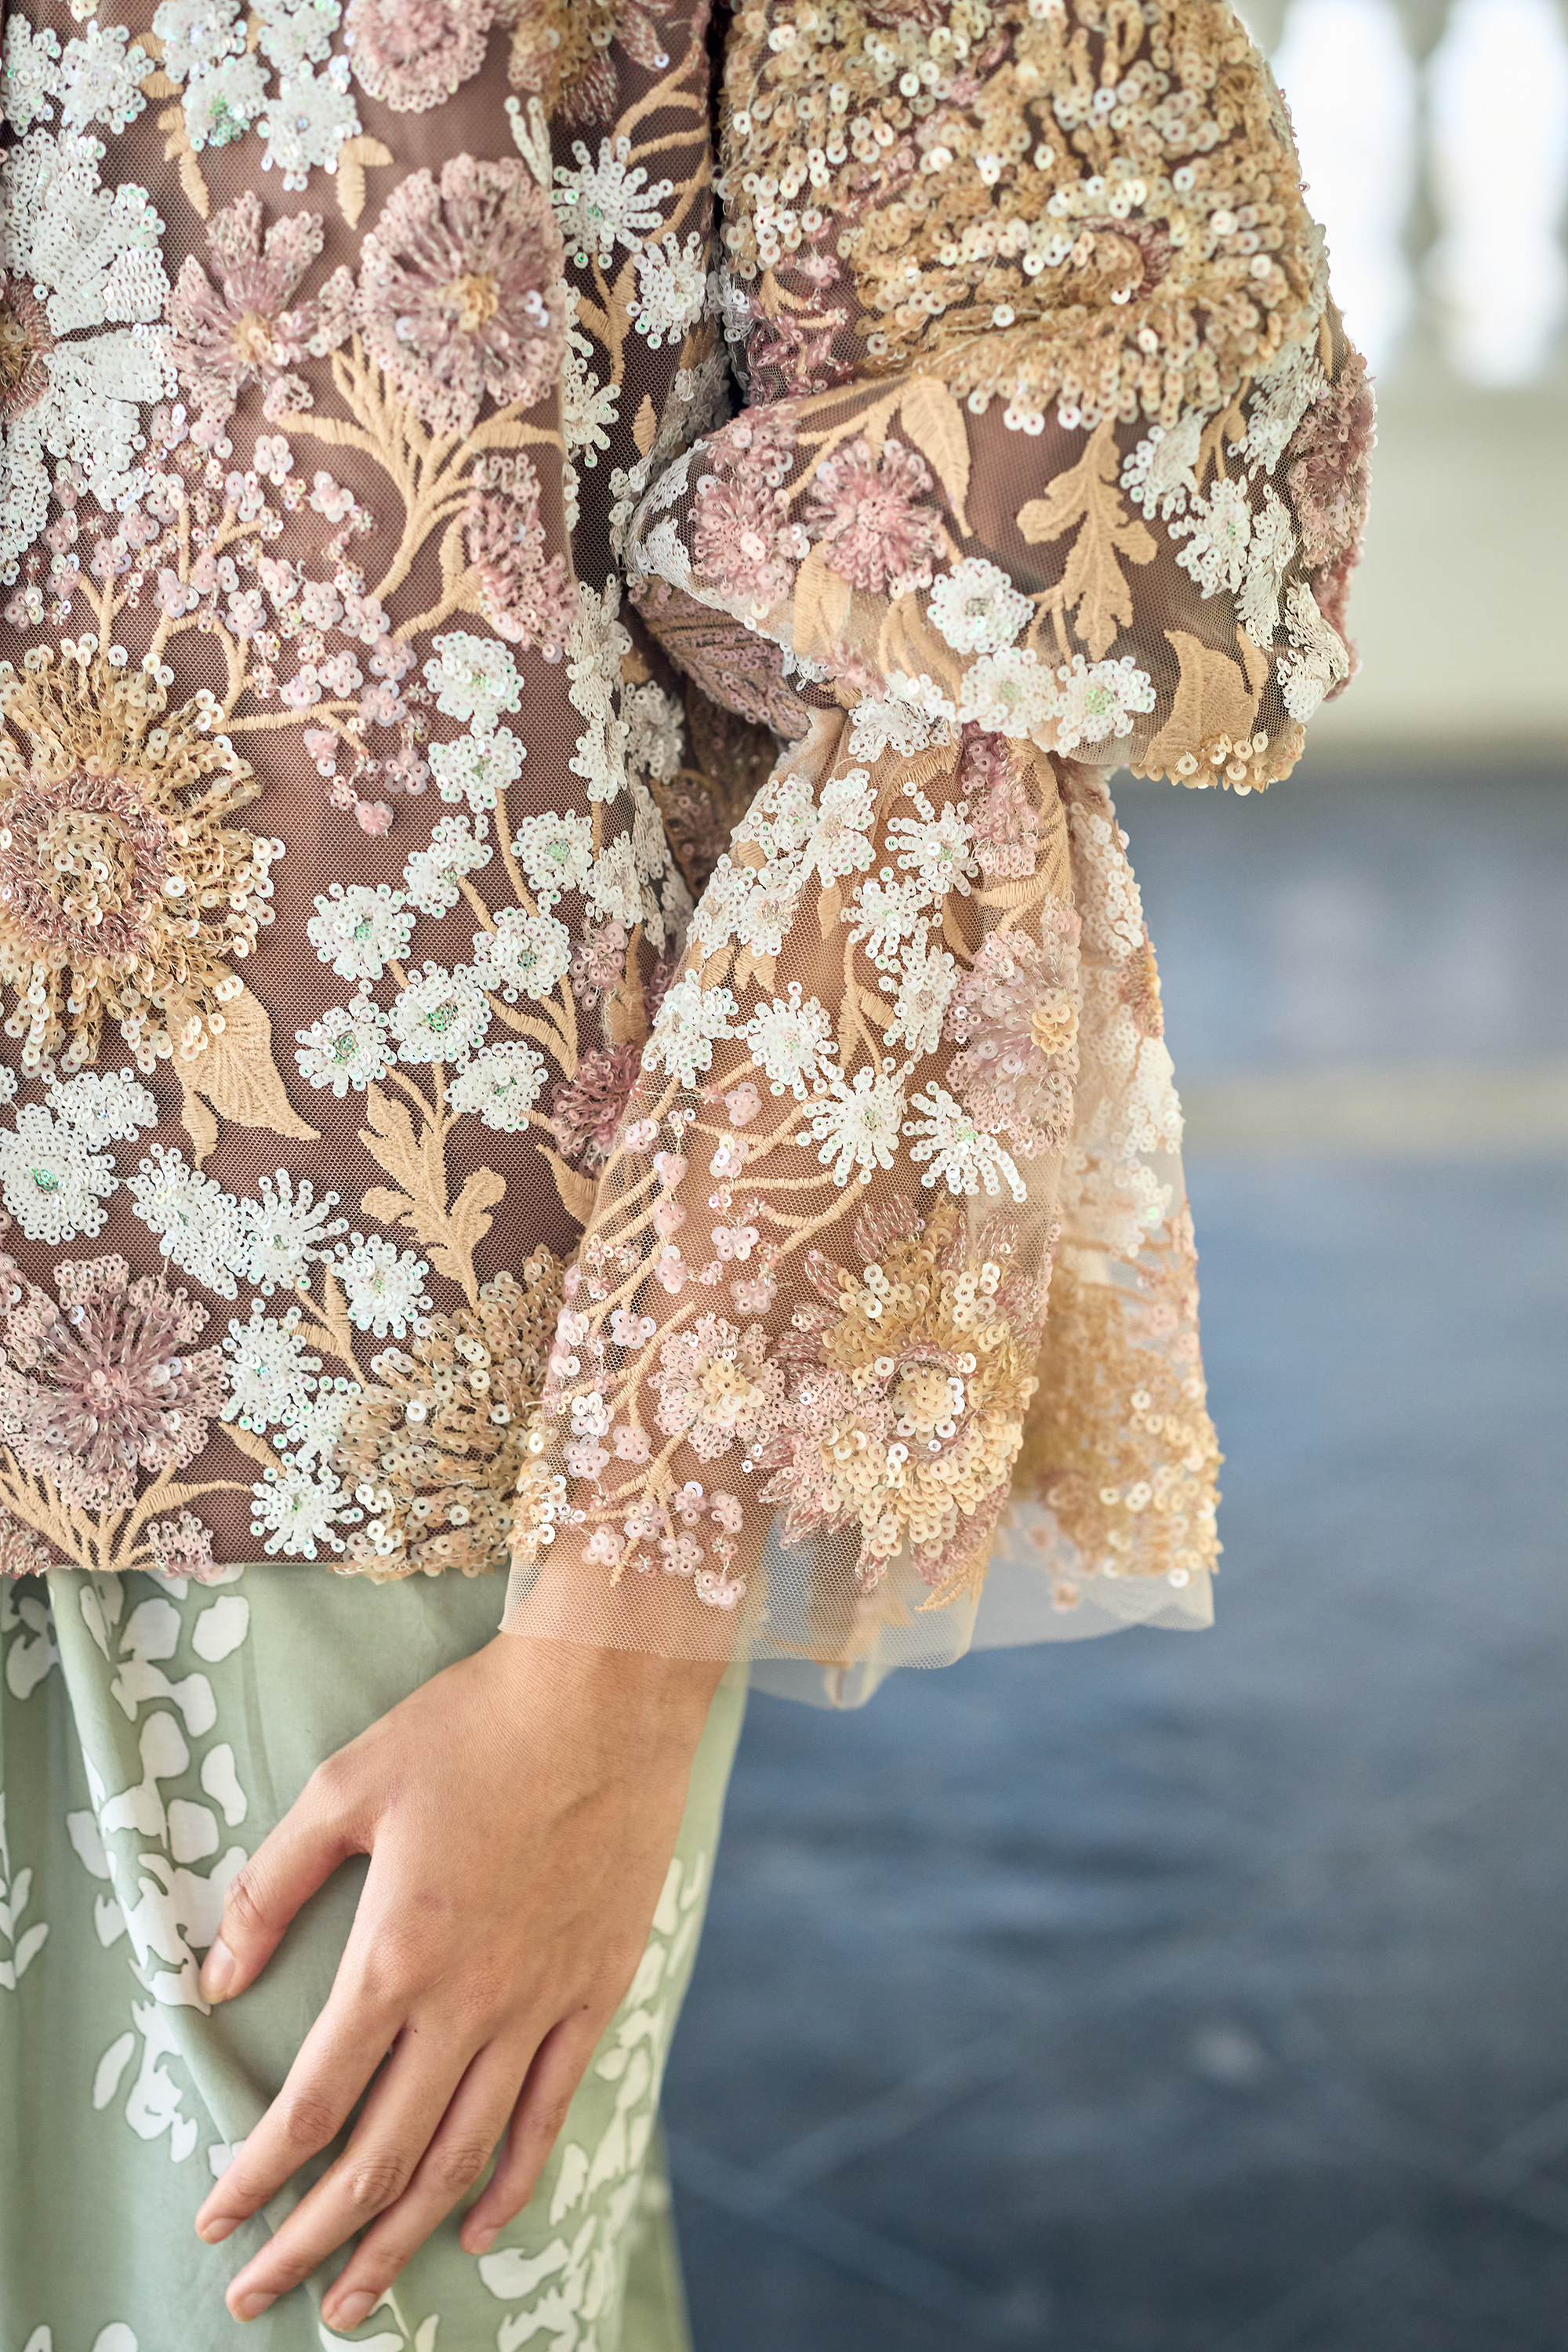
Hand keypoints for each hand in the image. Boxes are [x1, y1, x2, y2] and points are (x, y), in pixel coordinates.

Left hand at [192, 1629, 724, 2328]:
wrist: (606, 1693)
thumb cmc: (470, 1725)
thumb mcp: (346, 1784)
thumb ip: (273, 1885)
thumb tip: (214, 1977)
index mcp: (396, 1952)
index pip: (313, 2103)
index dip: (258, 2176)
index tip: (217, 2218)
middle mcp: (469, 2000)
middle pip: (381, 2160)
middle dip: (313, 2241)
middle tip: (262, 2294)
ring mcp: (540, 2003)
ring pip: (463, 2159)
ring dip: (402, 2240)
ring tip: (355, 2298)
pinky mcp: (595, 1988)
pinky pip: (550, 2112)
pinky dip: (512, 2183)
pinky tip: (481, 2230)